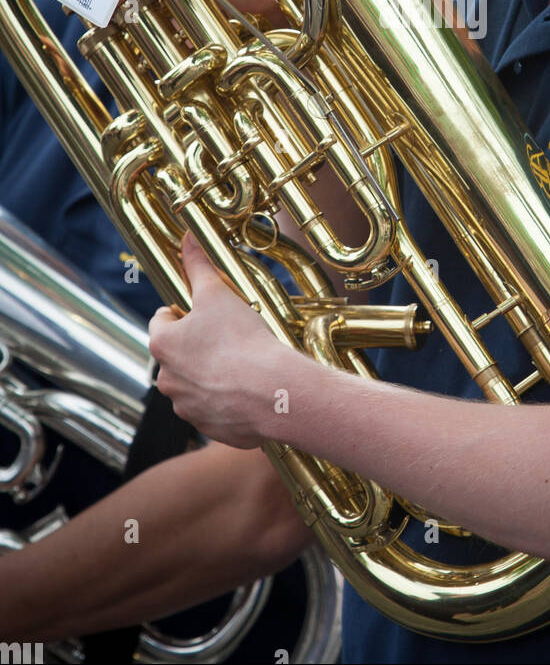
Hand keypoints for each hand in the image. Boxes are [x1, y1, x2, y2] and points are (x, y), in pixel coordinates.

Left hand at [149, 234, 284, 448]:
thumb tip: (187, 237)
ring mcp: (186, 407)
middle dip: (198, 345)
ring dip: (210, 374)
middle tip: (228, 336)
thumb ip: (198, 266)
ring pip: (194, 383)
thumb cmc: (241, 339)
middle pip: (177, 354)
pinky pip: (213, 409)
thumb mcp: (218, 293)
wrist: (271, 391)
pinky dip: (226, 400)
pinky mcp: (208, 427)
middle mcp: (166, 379)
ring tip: (241, 363)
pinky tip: (248, 388)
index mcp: (162, 344)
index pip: (162, 319)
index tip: (207, 312)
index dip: (185, 311)